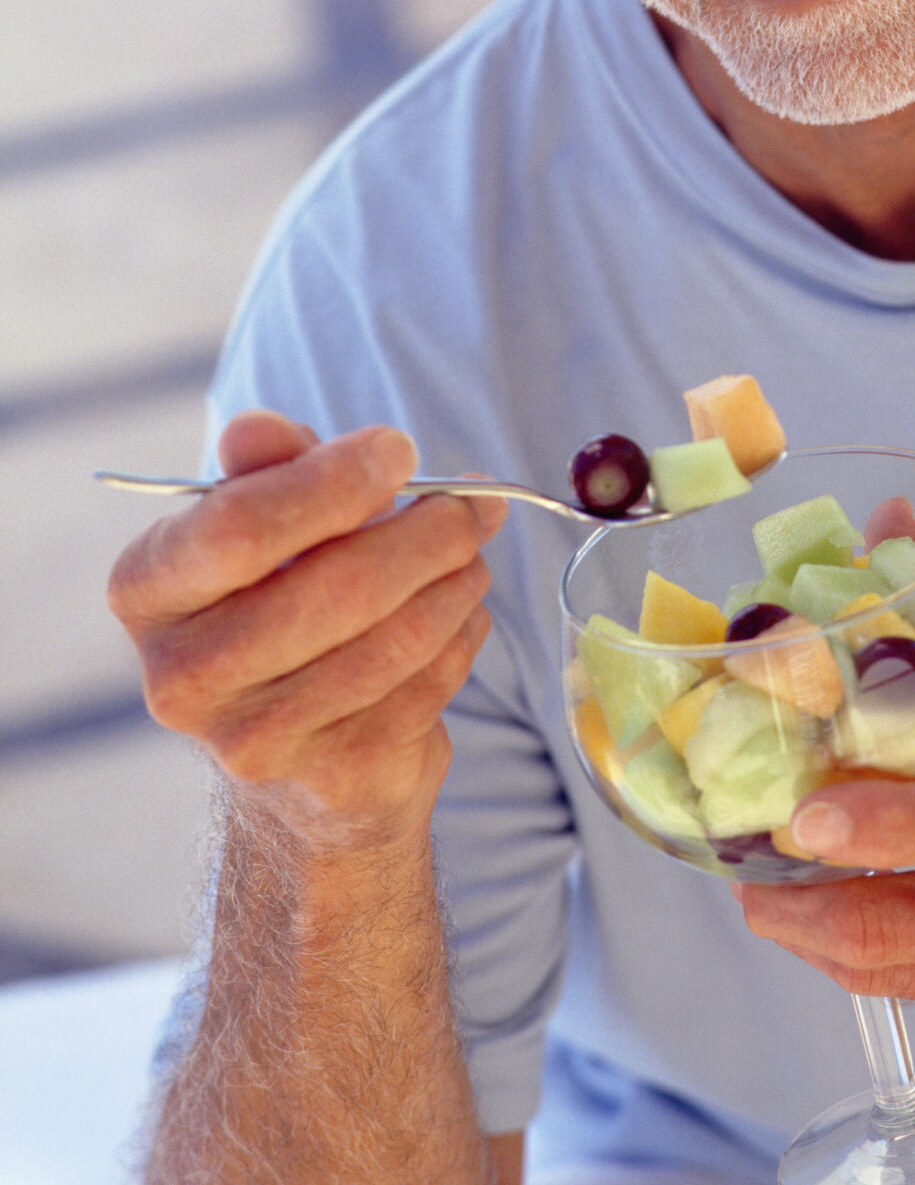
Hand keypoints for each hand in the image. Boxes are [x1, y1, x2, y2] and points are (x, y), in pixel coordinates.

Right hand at [107, 411, 504, 850]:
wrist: (294, 747)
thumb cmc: (279, 596)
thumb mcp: (264, 518)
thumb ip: (267, 466)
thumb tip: (256, 430)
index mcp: (149, 589)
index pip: (238, 527)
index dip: (334, 481)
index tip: (400, 449)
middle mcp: (182, 675)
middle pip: (336, 588)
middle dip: (428, 534)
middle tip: (474, 505)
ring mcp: (255, 739)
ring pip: (397, 640)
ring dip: (458, 582)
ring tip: (470, 555)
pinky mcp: (332, 775)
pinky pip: (427, 686)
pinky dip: (462, 637)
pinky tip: (458, 616)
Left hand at [738, 645, 914, 1089]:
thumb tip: (889, 521)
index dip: (877, 827)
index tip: (798, 820)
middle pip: (900, 919)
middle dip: (797, 901)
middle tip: (743, 863)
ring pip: (890, 971)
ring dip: (811, 935)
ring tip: (768, 896)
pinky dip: (869, 962)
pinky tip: (847, 926)